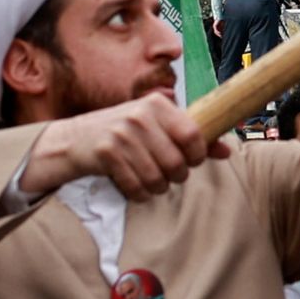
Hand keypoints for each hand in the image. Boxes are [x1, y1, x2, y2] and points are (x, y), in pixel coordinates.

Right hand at [20, 93, 226, 202]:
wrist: (72, 141)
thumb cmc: (122, 134)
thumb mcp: (156, 127)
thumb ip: (191, 137)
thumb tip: (227, 150)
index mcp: (157, 104)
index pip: (193, 135)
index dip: (198, 155)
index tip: (191, 160)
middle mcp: (139, 115)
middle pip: (177, 163)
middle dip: (176, 176)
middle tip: (166, 173)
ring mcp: (121, 133)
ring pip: (158, 178)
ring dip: (156, 187)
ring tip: (148, 179)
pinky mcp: (105, 153)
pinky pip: (137, 187)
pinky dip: (138, 193)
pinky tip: (132, 185)